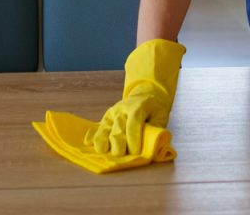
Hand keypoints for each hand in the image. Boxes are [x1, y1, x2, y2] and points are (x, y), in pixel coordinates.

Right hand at [85, 39, 184, 155]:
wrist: (145, 94)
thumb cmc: (155, 109)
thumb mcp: (161, 116)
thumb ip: (156, 130)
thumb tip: (151, 147)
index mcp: (138, 107)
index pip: (133, 124)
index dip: (134, 139)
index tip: (135, 153)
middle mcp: (122, 110)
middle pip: (117, 129)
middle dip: (118, 145)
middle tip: (121, 155)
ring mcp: (112, 114)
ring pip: (104, 129)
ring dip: (103, 142)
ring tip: (103, 152)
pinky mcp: (106, 118)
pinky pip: (96, 127)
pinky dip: (92, 135)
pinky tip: (88, 143)